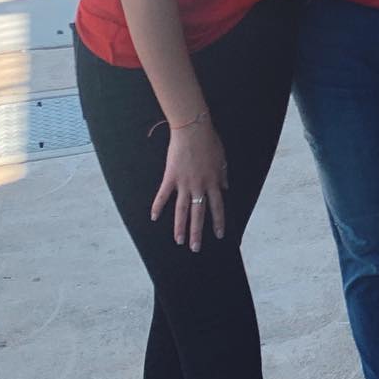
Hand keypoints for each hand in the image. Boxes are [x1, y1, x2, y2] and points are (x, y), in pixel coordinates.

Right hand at [151, 120, 228, 250]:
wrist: (193, 129)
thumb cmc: (209, 141)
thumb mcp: (221, 158)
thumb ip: (222, 174)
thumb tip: (225, 187)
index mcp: (213, 181)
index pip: (217, 206)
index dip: (218, 221)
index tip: (219, 235)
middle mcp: (199, 186)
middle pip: (199, 214)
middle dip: (197, 232)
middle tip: (195, 248)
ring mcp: (184, 183)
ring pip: (182, 210)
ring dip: (180, 226)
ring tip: (179, 240)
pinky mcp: (171, 177)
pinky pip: (163, 195)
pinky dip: (157, 206)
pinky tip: (153, 217)